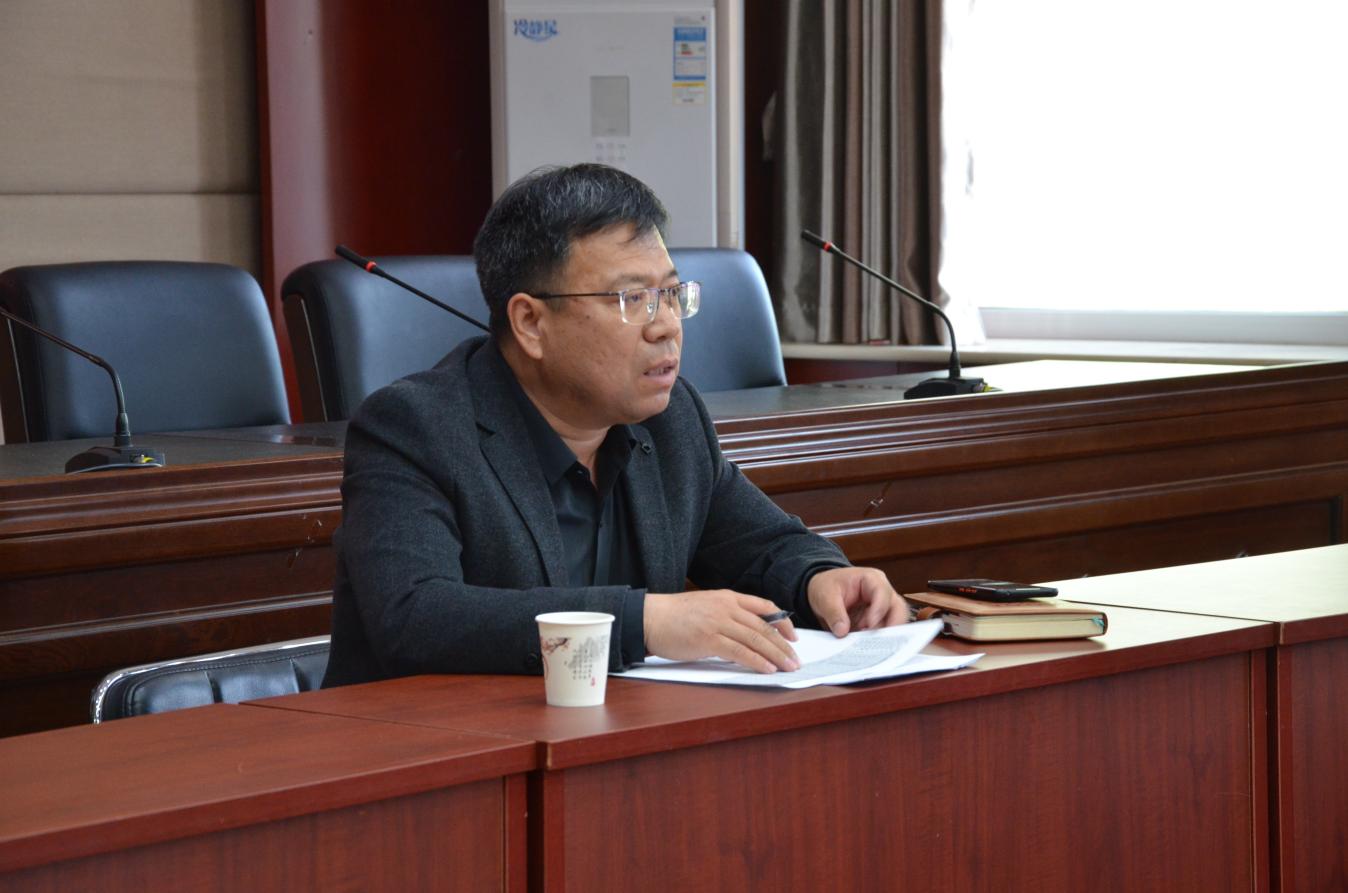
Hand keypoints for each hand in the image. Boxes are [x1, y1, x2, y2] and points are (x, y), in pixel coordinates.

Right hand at [644, 590, 800, 673]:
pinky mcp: (709, 639)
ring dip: (776, 655)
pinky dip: (756, 661)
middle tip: (796, 659)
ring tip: (788, 667)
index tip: (793, 636)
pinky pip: (740, 652)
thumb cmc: (674, 616)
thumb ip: (727, 616)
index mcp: (727, 597)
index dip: (782, 621)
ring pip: (756, 639)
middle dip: (783, 644)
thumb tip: (746, 636)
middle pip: (764, 626)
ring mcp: (718, 622)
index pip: (764, 606)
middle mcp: (726, 607)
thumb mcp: (706, 607)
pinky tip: (767, 669)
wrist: (649, 617)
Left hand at [808, 567, 908, 637]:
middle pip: (898, 609)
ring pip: (895, 623)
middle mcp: (883, 593)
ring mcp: (883, 609)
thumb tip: (842, 631)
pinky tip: (866, 649)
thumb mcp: (825, 596)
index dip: (879, 610)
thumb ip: (833, 612)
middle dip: (891, 626)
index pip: (883, 593)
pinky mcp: (878, 623)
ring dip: (884, 636)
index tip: (869, 625)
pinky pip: (884, 633)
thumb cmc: (827, 586)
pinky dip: (877, 642)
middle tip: (877, 642)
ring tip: (867, 645)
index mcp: (871, 579)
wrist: (823, 592)